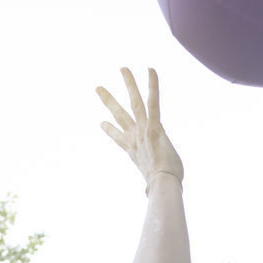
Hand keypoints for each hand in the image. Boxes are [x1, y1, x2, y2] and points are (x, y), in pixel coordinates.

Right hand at [97, 67, 183, 187]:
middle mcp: (135, 139)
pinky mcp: (153, 127)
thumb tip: (151, 195)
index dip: (110, 130)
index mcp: (134, 152)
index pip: (119, 138)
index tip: (101, 123)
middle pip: (120, 116)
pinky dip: (152, 86)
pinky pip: (153, 102)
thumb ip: (153, 183)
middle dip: (109, 101)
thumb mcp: (156, 182)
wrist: (162, 185)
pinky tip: (150, 69)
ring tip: (123, 68)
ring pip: (134, 102)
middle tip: (98, 87)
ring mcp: (143, 131)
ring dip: (128, 84)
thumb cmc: (163, 187)